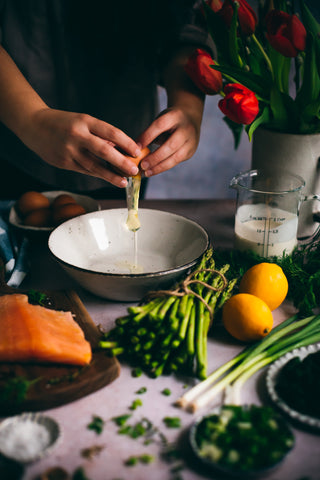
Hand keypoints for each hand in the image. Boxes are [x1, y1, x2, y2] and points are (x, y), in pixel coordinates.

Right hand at [23, 108, 141, 186]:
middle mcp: (77, 135)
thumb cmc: (63, 123)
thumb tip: (118, 150)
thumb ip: (99, 135)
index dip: (126, 143)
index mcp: (84, 121)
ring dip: (110, 175)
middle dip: (121, 162)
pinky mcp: (63, 162)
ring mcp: (69, 150)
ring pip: (94, 166)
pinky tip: (108, 178)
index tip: (137, 151)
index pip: (111, 132)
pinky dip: (97, 174)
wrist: (33, 125)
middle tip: (133, 170)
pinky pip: (84, 170)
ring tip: (123, 182)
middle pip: (104, 151)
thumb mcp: (82, 121)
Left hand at [137, 106, 201, 176]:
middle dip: (155, 157)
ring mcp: (191, 141)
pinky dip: (163, 167)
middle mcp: (186, 129)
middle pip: (171, 145)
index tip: (136, 148)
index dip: (147, 137)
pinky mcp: (190, 152)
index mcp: (175, 116)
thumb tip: (136, 149)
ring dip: (159, 167)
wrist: (190, 119)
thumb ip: (150, 132)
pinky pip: (176, 162)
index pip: (160, 126)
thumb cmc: (170, 121)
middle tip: (142, 165)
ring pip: (175, 157)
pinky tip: (153, 170)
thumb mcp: (160, 120)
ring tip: (146, 172)